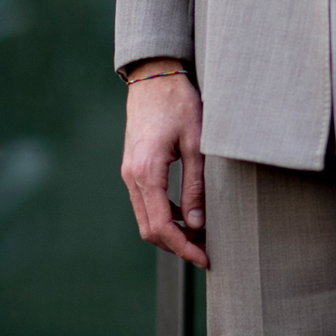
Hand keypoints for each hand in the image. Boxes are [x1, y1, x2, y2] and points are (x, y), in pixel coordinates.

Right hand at [120, 71, 208, 267]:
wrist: (154, 77)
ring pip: (146, 218)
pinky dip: (165, 216)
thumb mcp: (197, 143)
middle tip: (207, 252)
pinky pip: (146, 203)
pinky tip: (189, 215)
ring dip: (171, 233)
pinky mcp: (133, 168)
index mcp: (146, 172)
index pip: (161, 226)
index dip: (183, 248)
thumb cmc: (179, 104)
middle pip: (149, 229)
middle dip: (177, 246)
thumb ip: (196, 185)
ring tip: (202, 237)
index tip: (206, 258)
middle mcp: (131, 176)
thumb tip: (197, 224)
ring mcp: (129, 173)